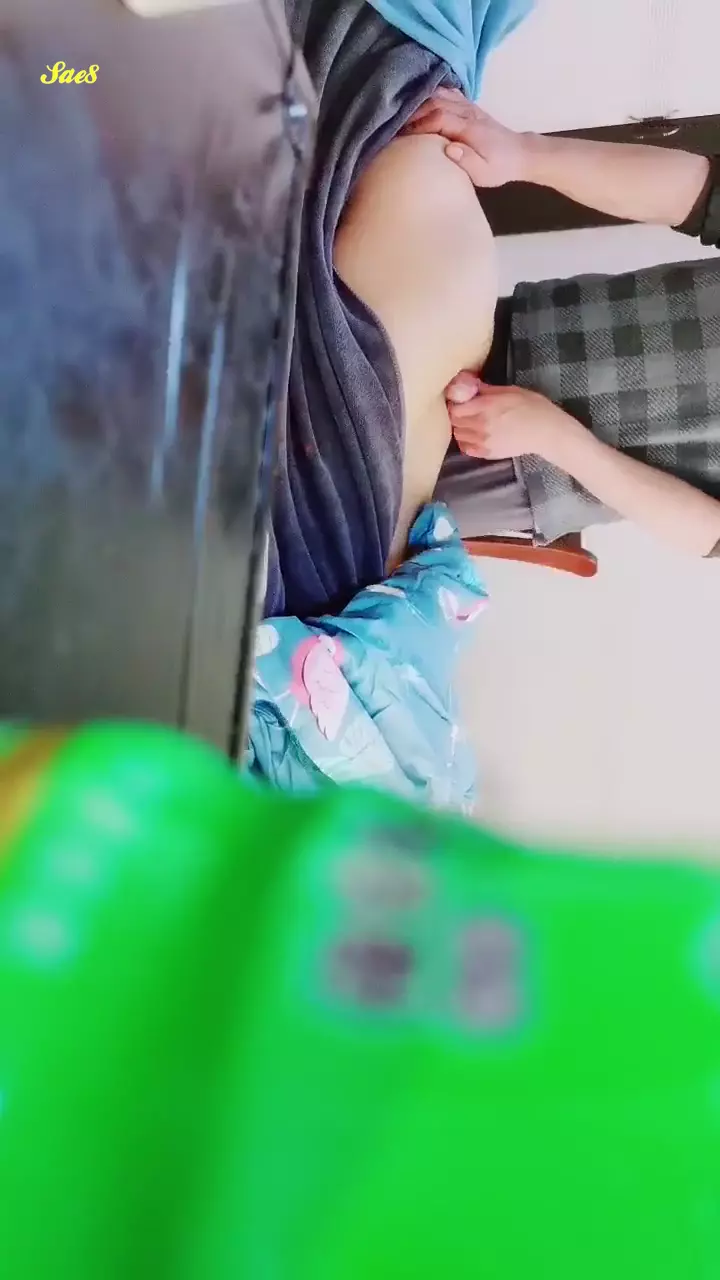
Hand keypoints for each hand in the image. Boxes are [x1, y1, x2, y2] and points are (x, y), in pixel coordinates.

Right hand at [403, 87, 530, 187]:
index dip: (417, 124)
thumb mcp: (485, 173)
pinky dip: (430, 96)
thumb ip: (467, 161)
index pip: (438, 118)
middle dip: (413, 112)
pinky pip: (447, 93)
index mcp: (470, 128)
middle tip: (394, 125)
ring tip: (402, 115)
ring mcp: (468, 106)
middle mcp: (468, 112)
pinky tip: (419, 104)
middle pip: (435, 102)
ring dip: (419, 103)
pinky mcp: (468, 106)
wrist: (519, 153)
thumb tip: (448, 148)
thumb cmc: (499, 168)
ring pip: (439, 95)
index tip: (400, 135)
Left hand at [445, 373, 582, 463]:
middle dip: (457, 415)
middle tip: (465, 411)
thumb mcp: (510, 391)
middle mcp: (481, 424)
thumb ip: (487, 390)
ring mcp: (484, 441)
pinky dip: (466, 442)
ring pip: (458, 435)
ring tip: (469, 423)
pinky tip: (473, 436)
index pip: (455, 408)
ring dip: (460, 428)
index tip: (461, 401)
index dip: (455, 404)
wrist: (546, 432)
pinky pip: (466, 449)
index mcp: (486, 406)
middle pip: (455, 422)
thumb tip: (470, 385)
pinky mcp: (488, 453)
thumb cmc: (532, 407)